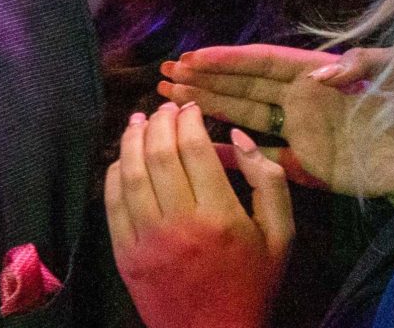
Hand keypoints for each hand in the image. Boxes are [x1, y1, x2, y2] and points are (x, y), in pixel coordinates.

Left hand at [105, 101, 291, 327]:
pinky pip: (112, 204)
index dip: (189, 120)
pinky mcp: (125, 257)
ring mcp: (147, 241)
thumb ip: (268, 181)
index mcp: (221, 216)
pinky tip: (122, 159)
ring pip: (130, 174)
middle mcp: (180, 224)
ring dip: (131, 140)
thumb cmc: (254, 285)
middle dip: (160, 122)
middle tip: (163, 109)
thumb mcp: (281, 236)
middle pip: (159, 154)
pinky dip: (114, 174)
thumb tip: (236, 138)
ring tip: (138, 122)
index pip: (194, 148)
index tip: (191, 109)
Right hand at [162, 44, 393, 199]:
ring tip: (171, 98)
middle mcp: (303, 98)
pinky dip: (231, 151)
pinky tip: (202, 146)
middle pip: (244, 85)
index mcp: (318, 72)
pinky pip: (260, 155)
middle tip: (166, 76)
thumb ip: (362, 63)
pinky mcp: (306, 163)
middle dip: (205, 79)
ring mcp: (301, 131)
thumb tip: (318, 74)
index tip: (192, 57)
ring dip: (209, 106)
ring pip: (244, 114)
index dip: (227, 59)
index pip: (263, 62)